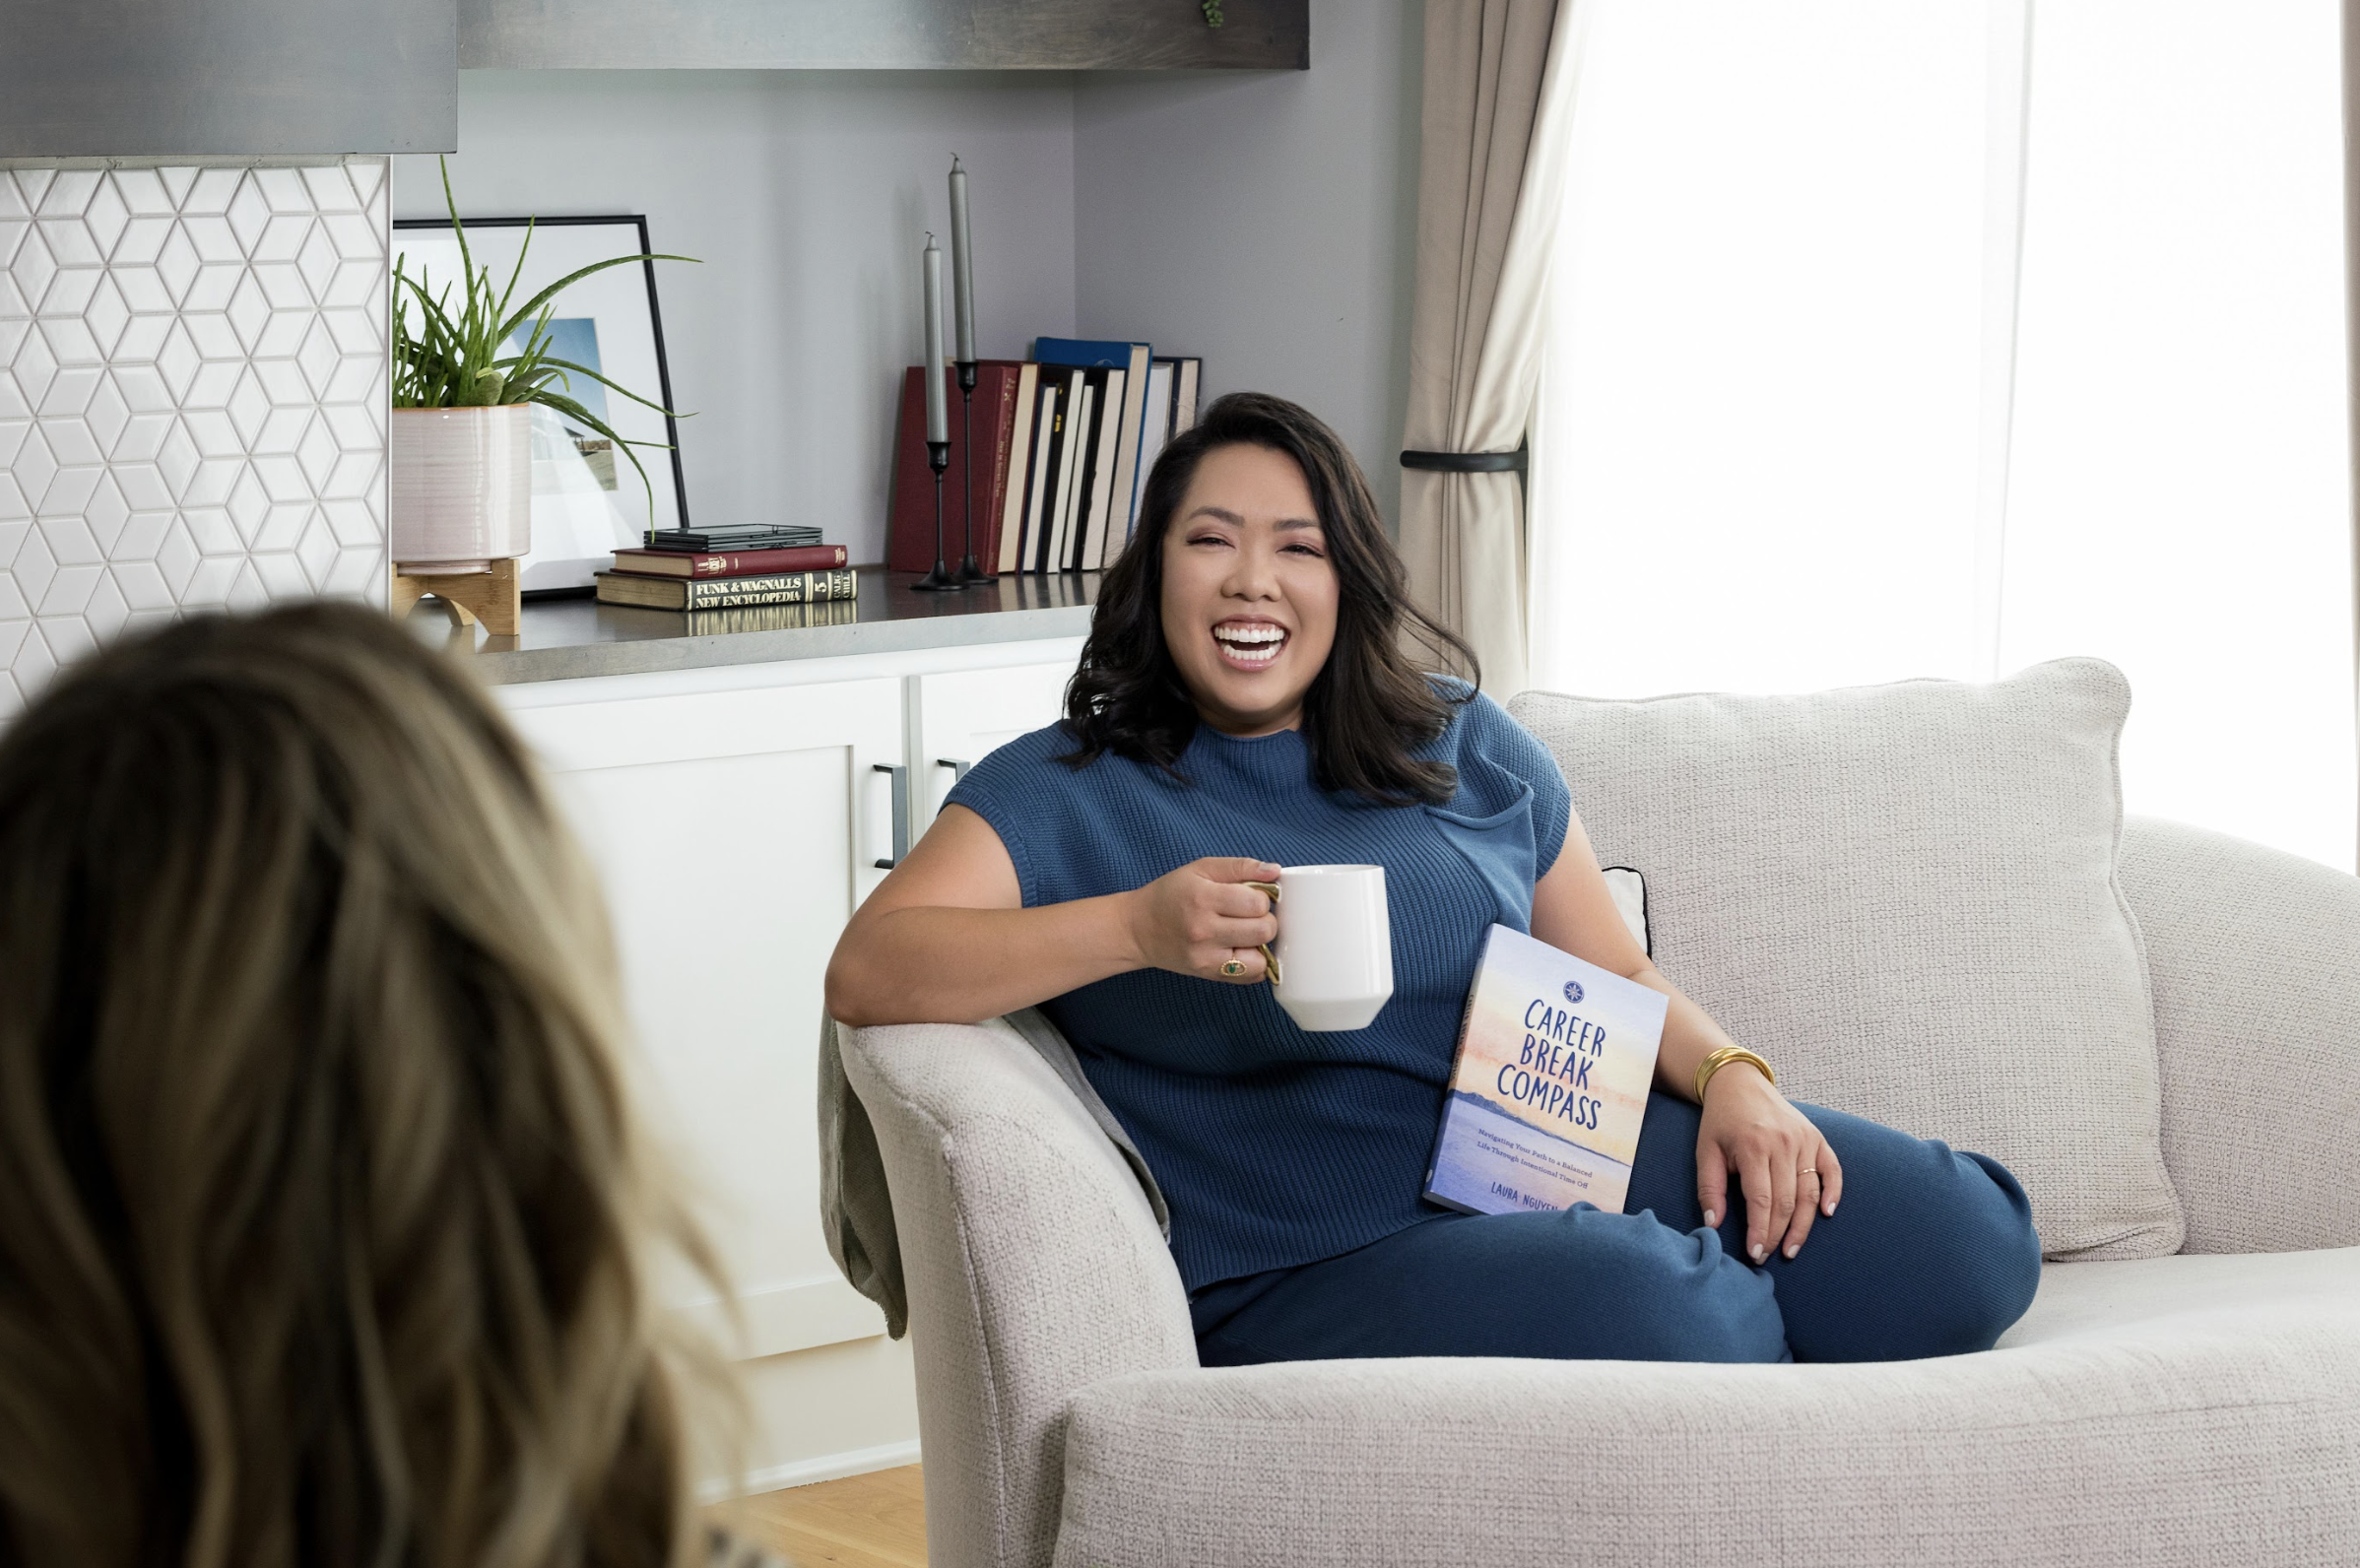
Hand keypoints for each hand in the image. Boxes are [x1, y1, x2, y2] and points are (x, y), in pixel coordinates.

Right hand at [1123, 858, 1281, 985]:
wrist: (1138, 928)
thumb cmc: (1171, 894)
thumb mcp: (1201, 869)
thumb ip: (1240, 867)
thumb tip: (1275, 872)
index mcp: (1203, 898)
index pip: (1258, 902)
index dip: (1263, 897)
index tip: (1251, 896)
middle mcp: (1204, 931)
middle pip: (1265, 930)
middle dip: (1266, 920)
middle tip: (1250, 915)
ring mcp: (1206, 957)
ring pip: (1262, 958)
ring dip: (1261, 944)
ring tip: (1245, 933)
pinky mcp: (1208, 975)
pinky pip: (1250, 977)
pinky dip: (1254, 964)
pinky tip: (1240, 949)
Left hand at [1696, 1064, 1843, 1263]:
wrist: (1740, 1084)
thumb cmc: (1721, 1122)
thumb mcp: (1706, 1152)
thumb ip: (1709, 1189)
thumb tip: (1712, 1225)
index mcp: (1753, 1147)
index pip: (1761, 1201)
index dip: (1760, 1231)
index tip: (1755, 1253)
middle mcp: (1783, 1143)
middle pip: (1787, 1201)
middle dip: (1779, 1234)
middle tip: (1769, 1255)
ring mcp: (1804, 1139)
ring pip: (1810, 1192)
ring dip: (1804, 1225)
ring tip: (1792, 1248)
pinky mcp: (1817, 1137)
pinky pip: (1832, 1170)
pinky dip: (1833, 1192)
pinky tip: (1826, 1214)